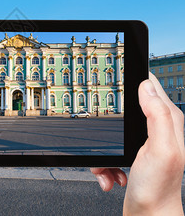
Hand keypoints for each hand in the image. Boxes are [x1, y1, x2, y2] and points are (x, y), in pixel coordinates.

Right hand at [91, 73, 184, 214]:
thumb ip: (158, 116)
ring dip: (104, 149)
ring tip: (109, 165)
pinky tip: (111, 173)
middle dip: (110, 120)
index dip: (136, 75)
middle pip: (126, 107)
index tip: (120, 71)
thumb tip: (146, 86)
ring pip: (111, 129)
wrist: (149, 213)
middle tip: (107, 136)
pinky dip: (104, 162)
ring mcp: (142, 141)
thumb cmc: (158, 188)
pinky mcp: (131, 153)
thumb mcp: (161, 149)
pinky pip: (108, 149)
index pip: (151, 85)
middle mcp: (157, 128)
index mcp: (167, 120)